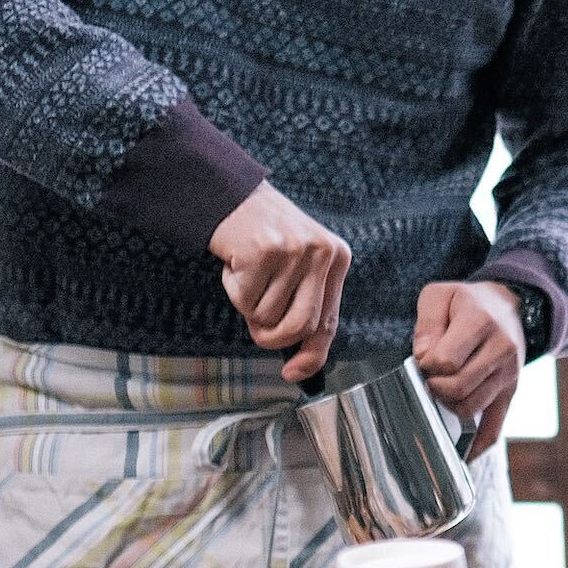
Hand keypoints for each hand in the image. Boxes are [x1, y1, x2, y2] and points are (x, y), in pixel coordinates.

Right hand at [209, 183, 349, 381]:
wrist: (230, 194)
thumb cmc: (262, 235)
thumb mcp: (298, 263)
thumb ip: (305, 302)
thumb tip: (300, 359)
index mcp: (337, 258)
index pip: (329, 321)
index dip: (312, 355)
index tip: (293, 373)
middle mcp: (322, 253)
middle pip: (300, 327)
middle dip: (271, 337)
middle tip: (256, 325)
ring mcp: (293, 251)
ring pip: (267, 316)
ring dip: (248, 306)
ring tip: (247, 276)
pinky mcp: (262, 251)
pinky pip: (244, 299)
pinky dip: (233, 289)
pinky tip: (235, 263)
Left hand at [414, 281, 523, 457]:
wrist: (512, 306)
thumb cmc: (468, 302)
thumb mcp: (441, 295)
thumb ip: (426, 323)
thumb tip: (423, 358)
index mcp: (481, 322)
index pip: (445, 361)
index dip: (426, 364)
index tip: (424, 357)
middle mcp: (501, 350)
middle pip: (457, 388)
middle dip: (434, 386)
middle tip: (430, 377)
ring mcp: (508, 374)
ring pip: (470, 408)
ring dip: (447, 405)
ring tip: (442, 389)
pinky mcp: (510, 392)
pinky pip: (495, 426)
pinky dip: (478, 445)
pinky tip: (462, 456)